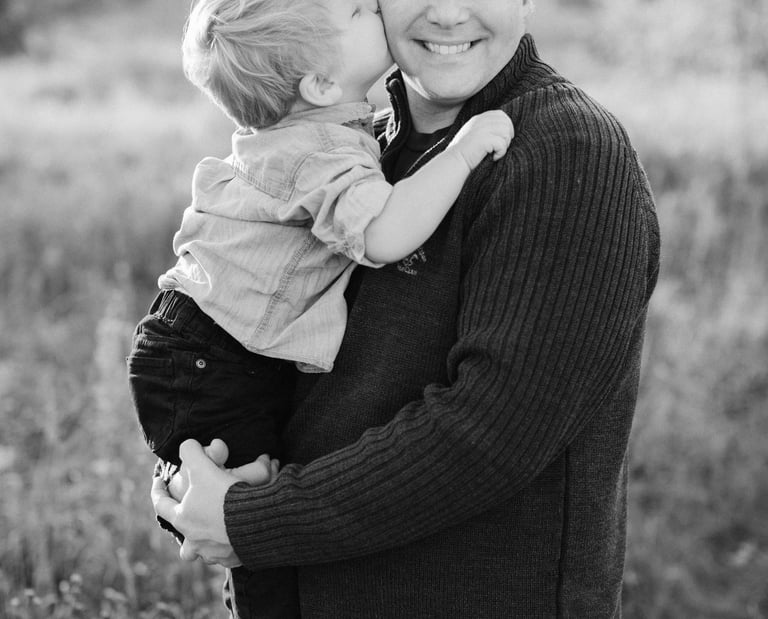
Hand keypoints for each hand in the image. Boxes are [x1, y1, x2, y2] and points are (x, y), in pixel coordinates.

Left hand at [151, 439, 273, 566]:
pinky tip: (238, 537)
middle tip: (192, 520)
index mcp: (184, 518)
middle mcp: (195, 540)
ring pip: (203, 553)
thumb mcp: (204, 467)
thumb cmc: (225, 495)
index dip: (158, 490)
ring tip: (215, 534)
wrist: (256, 519)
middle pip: (183, 542)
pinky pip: (227, 554)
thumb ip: (191, 452)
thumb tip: (187, 446)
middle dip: (186, 532)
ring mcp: (213, 552)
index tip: (158, 480)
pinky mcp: (234, 557)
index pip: (162, 505)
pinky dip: (230, 546)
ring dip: (206, 544)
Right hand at [447, 110, 514, 168]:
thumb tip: (505, 131)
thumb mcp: (474, 135)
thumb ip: (486, 129)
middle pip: (506, 123)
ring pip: (506, 133)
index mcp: (478, 119)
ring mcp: (482, 129)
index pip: (500, 115)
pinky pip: (502, 144)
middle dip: (507, 136)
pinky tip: (493, 157)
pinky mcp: (485, 139)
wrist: (454, 162)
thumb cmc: (464, 153)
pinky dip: (500, 153)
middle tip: (499, 148)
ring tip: (495, 152)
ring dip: (504, 145)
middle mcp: (481, 121)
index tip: (504, 139)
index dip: (507, 126)